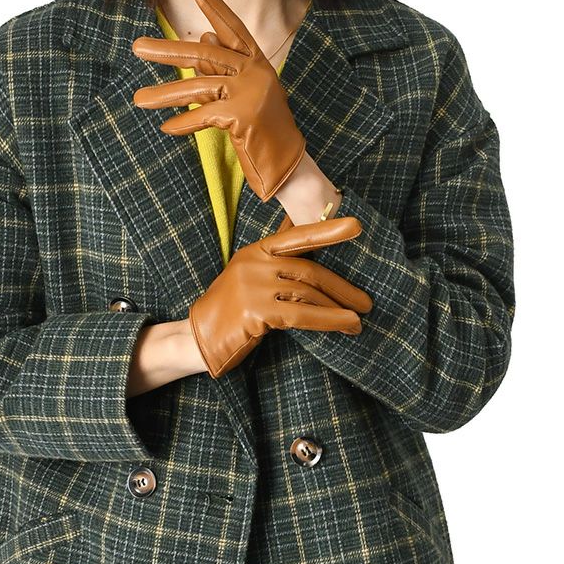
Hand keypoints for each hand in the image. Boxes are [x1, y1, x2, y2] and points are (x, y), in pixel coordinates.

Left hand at [131, 0, 305, 202]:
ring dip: (165, 94)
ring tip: (138, 99)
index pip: (232, 28)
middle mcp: (256, 71)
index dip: (214, 5)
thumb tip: (202, 37)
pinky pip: (204, 114)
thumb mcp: (241, 96)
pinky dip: (185, 122)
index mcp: (257, 63)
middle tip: (136, 47)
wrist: (287, 165)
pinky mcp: (245, 113)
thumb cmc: (262, 131)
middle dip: (169, 51)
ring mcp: (251, 90)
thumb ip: (221, 69)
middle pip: (206, 53)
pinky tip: (167, 128)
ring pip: (199, 86)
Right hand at [188, 214, 373, 378]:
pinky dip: (329, 320)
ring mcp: (253, 286)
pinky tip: (346, 325)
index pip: (297, 237)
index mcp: (256, 250)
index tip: (356, 226)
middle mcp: (255, 263)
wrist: (198, 336)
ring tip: (358, 321)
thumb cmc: (230, 308)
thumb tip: (304, 243)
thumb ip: (276, 262)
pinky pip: (301, 315)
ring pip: (308, 294)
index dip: (327, 230)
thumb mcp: (250, 276)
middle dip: (341, 287)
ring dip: (338, 308)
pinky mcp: (255, 311)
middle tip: (366, 302)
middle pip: (309, 271)